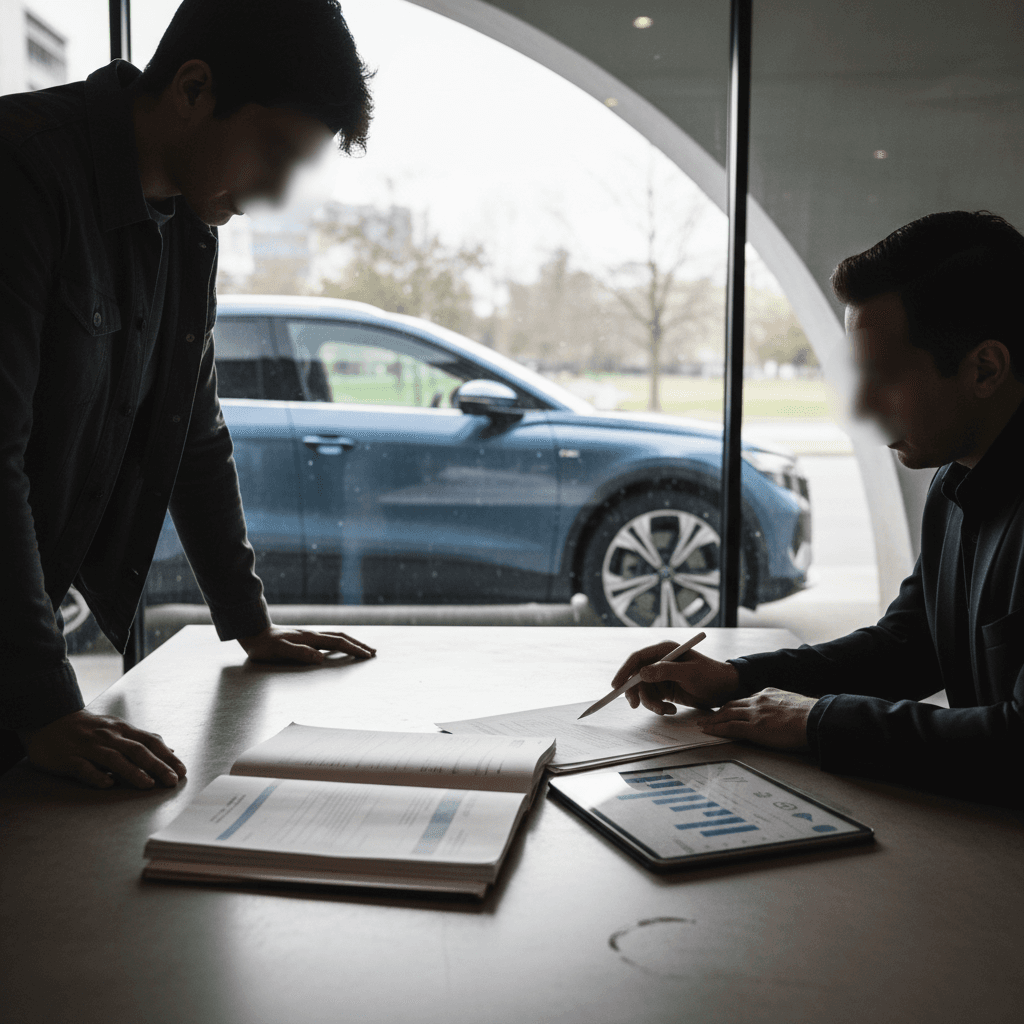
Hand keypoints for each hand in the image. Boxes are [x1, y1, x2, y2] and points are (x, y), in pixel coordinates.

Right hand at [18, 710, 185, 788]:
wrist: (49, 720)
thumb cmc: (90, 729)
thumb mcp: (118, 729)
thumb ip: (142, 740)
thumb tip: (170, 750)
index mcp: (122, 729)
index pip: (150, 742)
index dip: (167, 756)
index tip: (182, 771)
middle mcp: (109, 736)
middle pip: (137, 750)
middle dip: (157, 765)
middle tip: (172, 781)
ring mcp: (89, 747)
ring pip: (114, 759)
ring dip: (133, 772)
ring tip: (148, 785)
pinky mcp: (69, 758)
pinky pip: (84, 767)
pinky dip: (96, 775)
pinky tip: (108, 784)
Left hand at [237, 624, 375, 663]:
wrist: (253, 632)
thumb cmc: (264, 646)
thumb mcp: (279, 651)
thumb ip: (300, 653)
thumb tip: (321, 658)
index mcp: (310, 638)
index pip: (338, 642)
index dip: (354, 649)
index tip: (367, 655)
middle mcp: (313, 634)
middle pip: (342, 636)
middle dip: (359, 644)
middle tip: (373, 652)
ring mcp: (309, 635)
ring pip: (336, 636)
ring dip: (352, 642)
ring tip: (363, 648)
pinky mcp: (305, 638)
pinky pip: (329, 639)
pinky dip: (341, 642)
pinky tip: (341, 646)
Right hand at [612, 641, 743, 713]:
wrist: (726, 690)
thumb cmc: (711, 676)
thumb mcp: (689, 673)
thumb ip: (665, 671)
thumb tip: (642, 673)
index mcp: (665, 650)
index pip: (637, 658)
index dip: (624, 671)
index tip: (616, 686)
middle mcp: (660, 662)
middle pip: (636, 677)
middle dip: (636, 693)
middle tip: (636, 706)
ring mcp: (662, 676)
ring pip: (644, 691)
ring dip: (652, 704)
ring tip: (667, 710)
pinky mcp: (665, 689)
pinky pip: (653, 699)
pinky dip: (659, 707)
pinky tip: (672, 710)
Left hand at [700, 688, 816, 750]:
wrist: (817, 719)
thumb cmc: (811, 716)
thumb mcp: (792, 703)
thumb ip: (781, 707)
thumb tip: (781, 715)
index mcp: (768, 694)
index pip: (745, 700)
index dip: (733, 706)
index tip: (726, 710)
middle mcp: (758, 700)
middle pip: (731, 704)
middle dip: (718, 711)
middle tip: (708, 717)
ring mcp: (755, 713)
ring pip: (726, 714)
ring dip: (713, 719)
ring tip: (704, 724)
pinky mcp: (755, 727)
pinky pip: (730, 727)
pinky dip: (717, 729)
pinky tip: (709, 731)